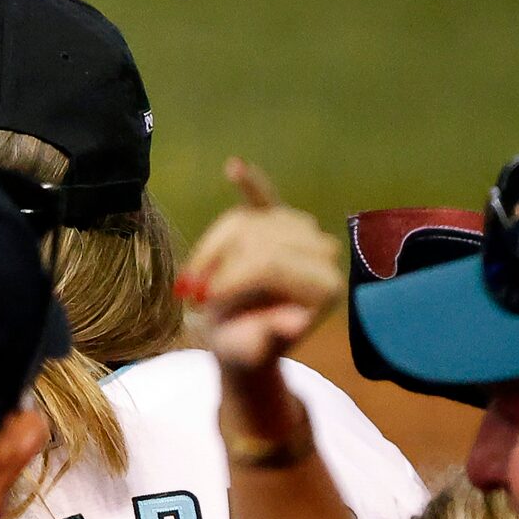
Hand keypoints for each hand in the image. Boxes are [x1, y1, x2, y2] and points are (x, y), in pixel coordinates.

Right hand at [180, 158, 345, 375]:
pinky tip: (233, 168)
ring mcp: (303, 234)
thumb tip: (295, 322)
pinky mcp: (281, 221)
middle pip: (257, 240)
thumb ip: (269, 336)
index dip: (230, 277)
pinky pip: (263, 198)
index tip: (198, 299)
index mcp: (326, 289)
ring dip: (215, 244)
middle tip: (193, 291)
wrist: (245, 338)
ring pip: (247, 222)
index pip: (270, 264)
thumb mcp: (250, 351)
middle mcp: (323, 255)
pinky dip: (249, 184)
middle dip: (219, 263)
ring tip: (200, 274)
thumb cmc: (246, 347)